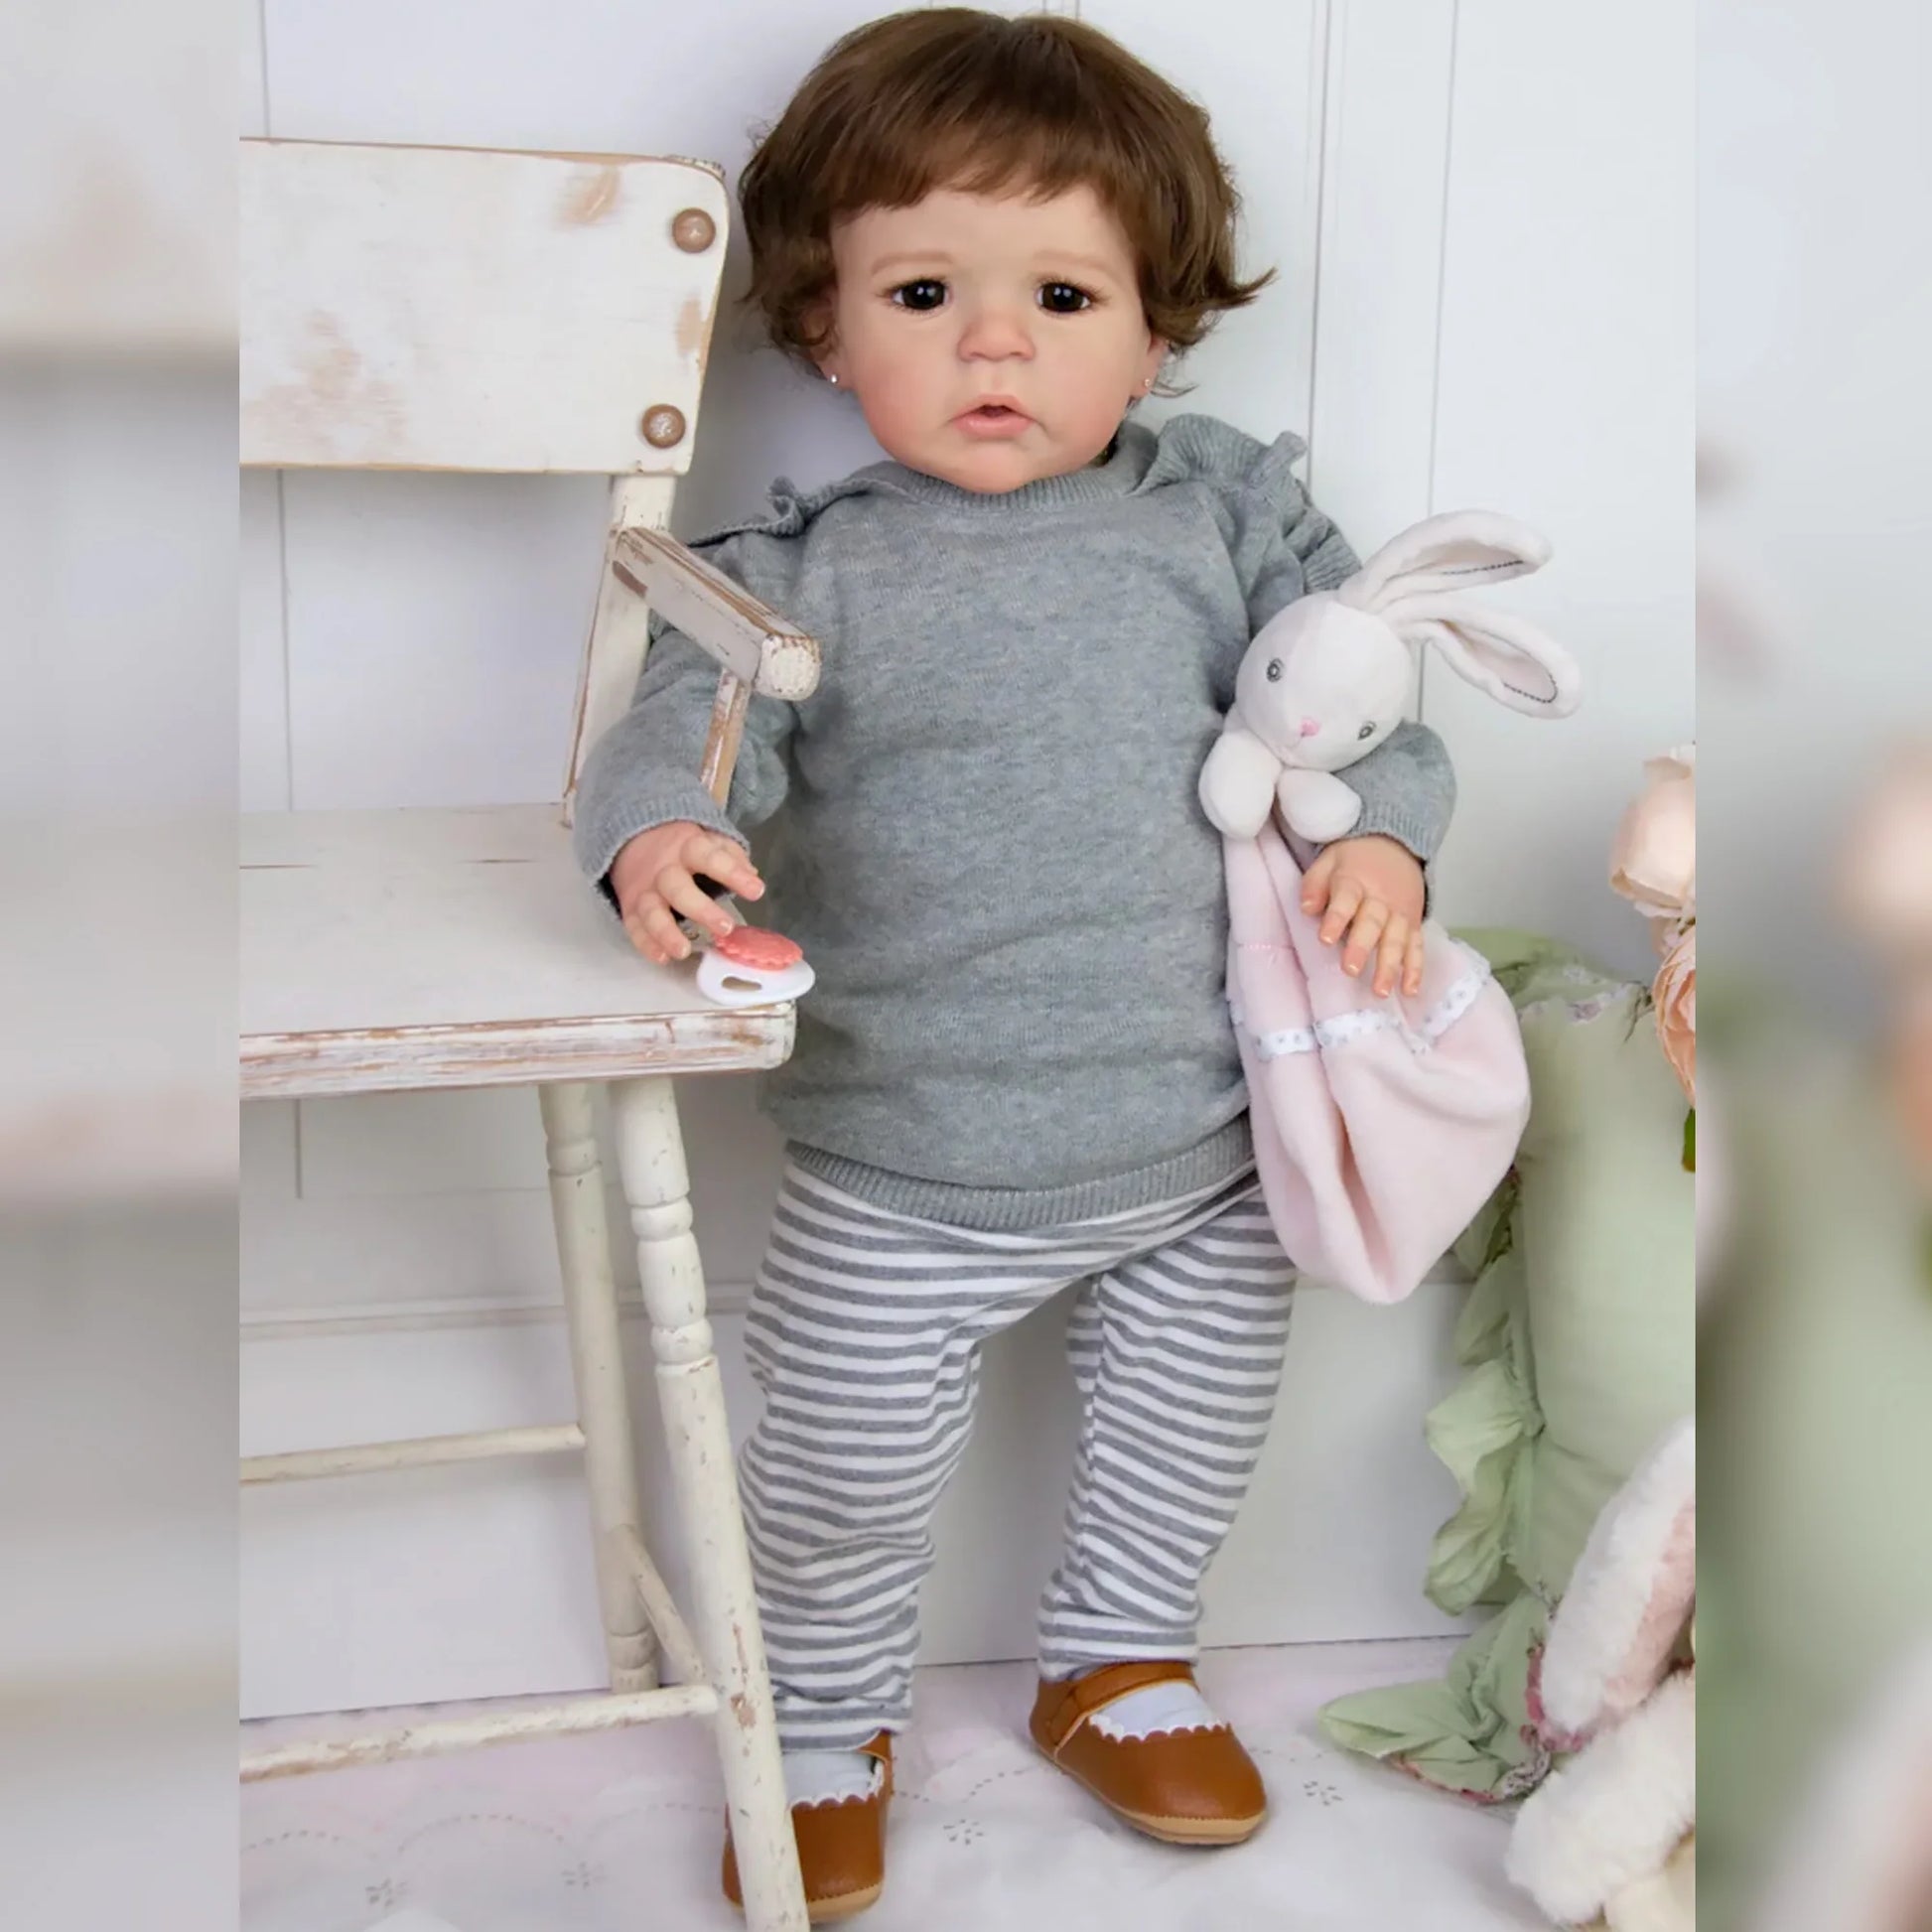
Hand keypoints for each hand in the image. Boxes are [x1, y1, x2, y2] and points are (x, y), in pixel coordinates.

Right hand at [608, 821, 763, 964]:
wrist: (633, 839)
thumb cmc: (683, 848)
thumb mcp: (709, 840)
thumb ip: (732, 857)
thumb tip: (752, 877)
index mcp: (688, 848)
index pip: (710, 858)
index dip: (733, 874)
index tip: (756, 891)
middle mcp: (664, 870)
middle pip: (678, 889)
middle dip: (701, 910)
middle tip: (725, 928)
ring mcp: (645, 891)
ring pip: (651, 912)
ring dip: (666, 933)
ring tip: (684, 951)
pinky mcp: (631, 908)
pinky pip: (635, 928)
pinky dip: (646, 944)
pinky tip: (662, 957)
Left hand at [1300, 834, 1425, 996]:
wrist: (1396, 845)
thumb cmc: (1354, 860)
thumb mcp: (1329, 861)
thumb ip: (1315, 884)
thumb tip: (1306, 908)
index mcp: (1355, 881)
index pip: (1346, 899)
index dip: (1336, 919)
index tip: (1325, 939)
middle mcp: (1381, 899)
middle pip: (1372, 923)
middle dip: (1361, 947)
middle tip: (1350, 970)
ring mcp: (1400, 913)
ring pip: (1396, 940)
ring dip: (1390, 966)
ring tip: (1380, 990)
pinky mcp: (1414, 924)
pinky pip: (1416, 947)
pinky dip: (1415, 969)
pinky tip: (1409, 990)